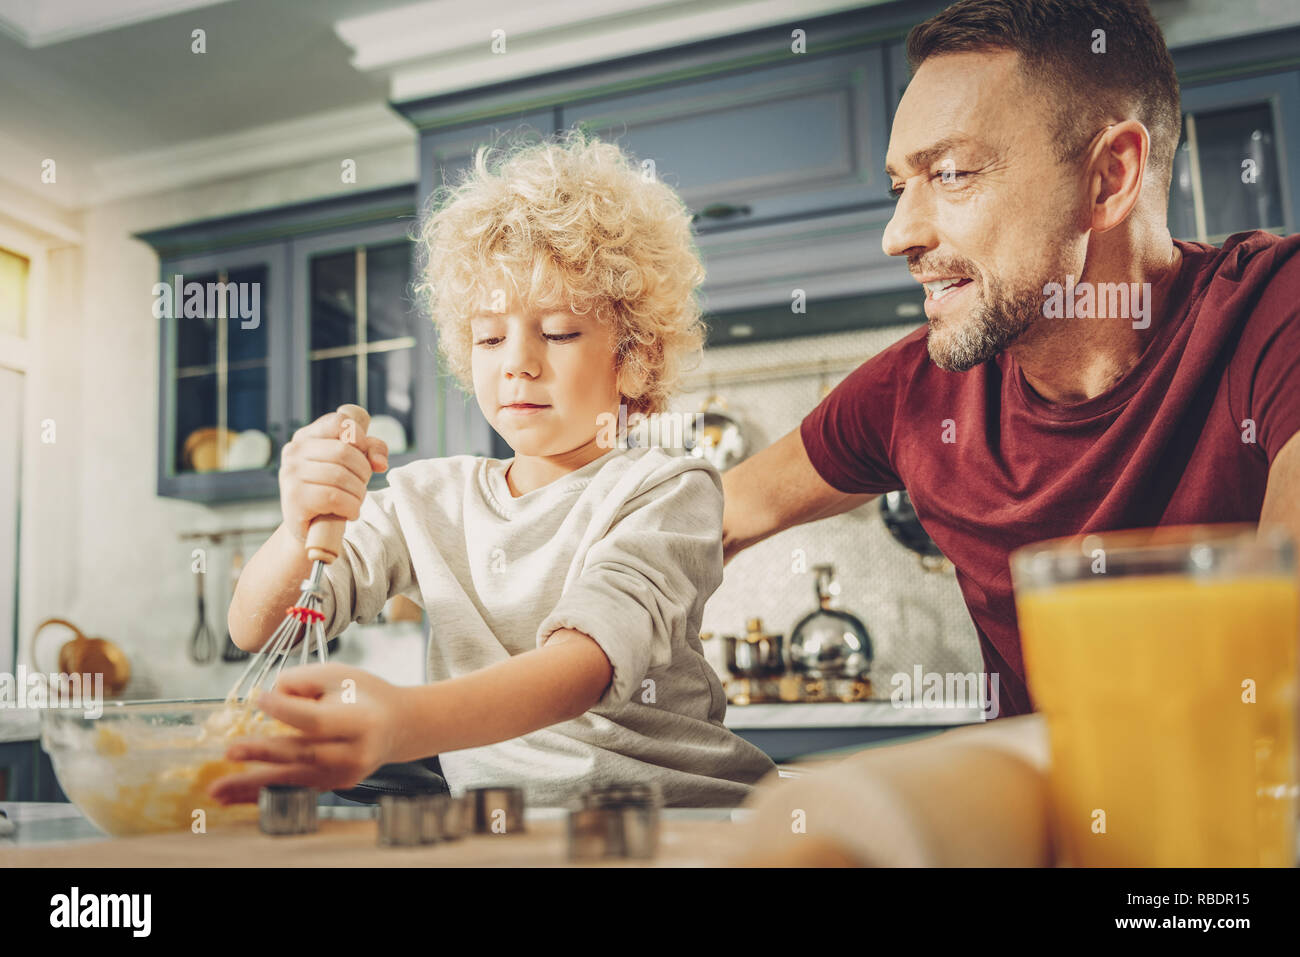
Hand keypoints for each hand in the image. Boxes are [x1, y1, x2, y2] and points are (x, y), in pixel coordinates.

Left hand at [207, 663, 412, 803]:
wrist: (398, 725)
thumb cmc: (364, 693)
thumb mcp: (339, 674)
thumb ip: (301, 681)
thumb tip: (265, 701)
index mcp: (360, 721)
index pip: (316, 720)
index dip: (286, 709)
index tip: (258, 698)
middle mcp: (354, 753)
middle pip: (303, 754)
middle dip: (263, 753)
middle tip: (230, 752)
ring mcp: (344, 775)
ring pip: (293, 781)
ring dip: (252, 786)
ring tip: (217, 790)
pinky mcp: (334, 787)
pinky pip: (295, 790)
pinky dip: (264, 794)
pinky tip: (235, 797)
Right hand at [279, 408, 388, 544]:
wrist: (310, 527)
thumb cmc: (334, 489)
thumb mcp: (354, 464)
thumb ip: (372, 450)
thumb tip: (380, 462)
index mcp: (307, 436)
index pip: (339, 422)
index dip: (360, 438)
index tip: (364, 457)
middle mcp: (294, 451)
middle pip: (345, 452)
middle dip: (363, 472)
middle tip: (360, 487)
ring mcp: (290, 474)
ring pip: (341, 476)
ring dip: (358, 493)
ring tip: (355, 501)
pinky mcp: (294, 498)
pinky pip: (334, 497)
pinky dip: (351, 507)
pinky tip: (349, 513)